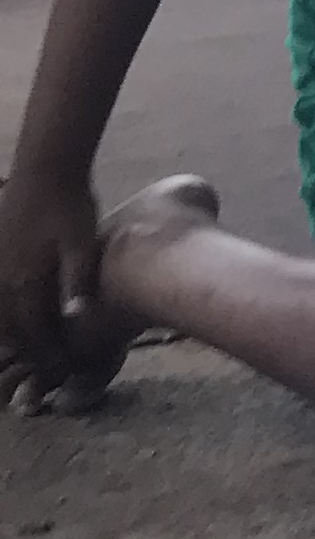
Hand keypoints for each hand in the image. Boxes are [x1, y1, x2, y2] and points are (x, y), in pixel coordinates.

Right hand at [0, 167, 116, 414]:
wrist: (46, 169)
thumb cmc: (70, 205)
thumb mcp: (83, 242)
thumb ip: (79, 280)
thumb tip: (78, 316)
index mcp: (27, 281)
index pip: (35, 331)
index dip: (48, 353)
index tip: (63, 368)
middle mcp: (4, 279)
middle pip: (11, 328)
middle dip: (27, 350)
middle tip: (47, 367)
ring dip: (9, 334)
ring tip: (26, 351)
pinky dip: (2, 311)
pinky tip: (14, 314)